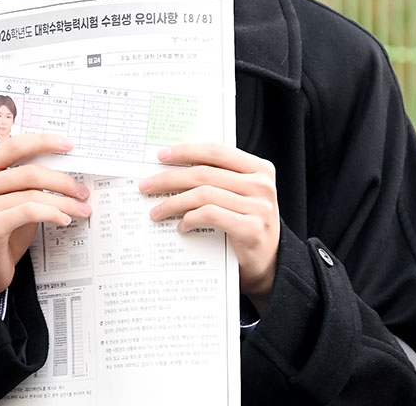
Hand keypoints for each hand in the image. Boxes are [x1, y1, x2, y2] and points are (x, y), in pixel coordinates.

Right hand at [0, 133, 90, 294]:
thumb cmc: (1, 229)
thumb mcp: (12, 198)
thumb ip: (28, 180)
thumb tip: (65, 170)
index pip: (15, 146)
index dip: (44, 142)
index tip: (68, 145)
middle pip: (29, 172)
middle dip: (62, 181)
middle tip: (82, 190)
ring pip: (33, 195)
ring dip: (64, 202)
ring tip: (80, 208)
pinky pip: (28, 212)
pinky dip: (51, 214)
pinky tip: (63, 219)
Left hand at [138, 143, 279, 313]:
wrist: (270, 264)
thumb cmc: (247, 224)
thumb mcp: (240, 195)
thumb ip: (219, 179)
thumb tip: (173, 167)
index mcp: (259, 169)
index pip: (216, 151)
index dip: (186, 151)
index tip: (161, 156)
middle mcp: (261, 185)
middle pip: (204, 173)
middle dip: (170, 178)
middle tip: (146, 185)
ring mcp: (258, 207)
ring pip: (204, 194)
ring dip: (174, 202)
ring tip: (156, 211)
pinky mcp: (250, 229)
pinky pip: (210, 215)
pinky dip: (190, 219)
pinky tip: (180, 226)